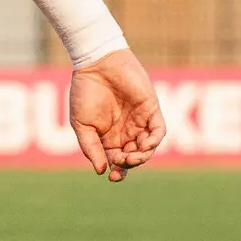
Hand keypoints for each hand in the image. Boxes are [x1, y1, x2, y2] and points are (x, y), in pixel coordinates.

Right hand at [70, 50, 166, 181]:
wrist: (96, 64)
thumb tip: (101, 170)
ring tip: (133, 157)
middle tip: (122, 162)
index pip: (118, 161)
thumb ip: (91, 147)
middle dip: (130, 164)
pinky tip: (144, 145)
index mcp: (108, 137)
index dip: (117, 171)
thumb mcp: (81, 124)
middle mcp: (126, 131)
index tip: (112, 176)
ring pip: (148, 147)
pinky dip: (154, 140)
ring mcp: (139, 121)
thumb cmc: (85, 91)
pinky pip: (158, 130)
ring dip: (142, 156)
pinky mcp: (151, 109)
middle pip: (134, 157)